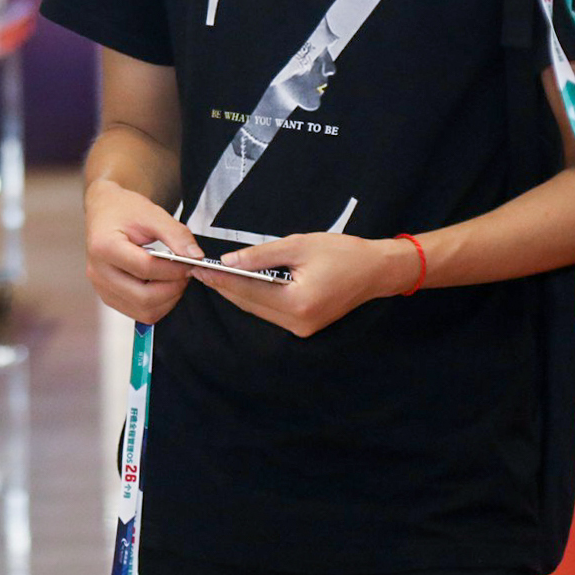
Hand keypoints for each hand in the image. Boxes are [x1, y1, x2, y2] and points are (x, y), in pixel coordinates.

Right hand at [84, 177, 201, 322]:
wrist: (105, 211)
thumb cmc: (125, 210)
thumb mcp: (152, 214)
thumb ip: (176, 235)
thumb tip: (196, 257)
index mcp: (104, 247)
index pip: (145, 268)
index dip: (173, 269)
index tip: (190, 262)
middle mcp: (97, 272)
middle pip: (143, 297)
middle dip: (173, 288)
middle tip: (186, 273)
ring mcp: (101, 288)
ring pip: (143, 311)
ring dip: (167, 300)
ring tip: (176, 279)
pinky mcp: (108, 297)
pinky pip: (138, 313)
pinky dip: (158, 304)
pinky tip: (164, 285)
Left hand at [197, 233, 413, 336]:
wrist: (376, 271)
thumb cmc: (342, 253)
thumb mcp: (299, 245)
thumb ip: (261, 255)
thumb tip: (228, 262)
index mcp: (297, 303)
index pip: (248, 291)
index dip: (221, 279)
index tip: (198, 267)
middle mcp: (297, 323)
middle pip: (249, 304)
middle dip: (223, 287)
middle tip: (197, 270)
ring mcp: (301, 329)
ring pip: (257, 311)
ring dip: (236, 293)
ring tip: (212, 276)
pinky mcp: (304, 326)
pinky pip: (270, 312)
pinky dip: (253, 298)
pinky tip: (238, 284)